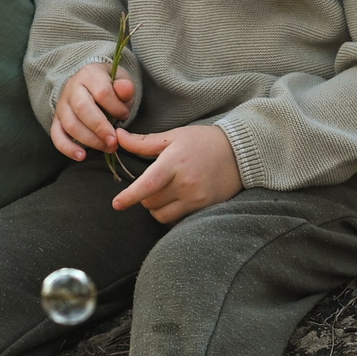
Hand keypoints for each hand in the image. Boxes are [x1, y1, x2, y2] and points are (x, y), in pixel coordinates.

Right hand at [51, 62, 137, 161]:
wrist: (89, 84)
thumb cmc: (109, 85)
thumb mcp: (120, 80)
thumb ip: (125, 86)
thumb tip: (125, 89)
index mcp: (89, 75)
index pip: (102, 92)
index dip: (116, 108)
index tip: (125, 115)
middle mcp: (72, 88)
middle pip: (82, 109)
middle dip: (100, 128)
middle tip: (115, 141)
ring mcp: (62, 105)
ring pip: (70, 124)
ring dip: (90, 140)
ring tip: (107, 148)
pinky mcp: (56, 120)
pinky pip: (56, 135)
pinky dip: (67, 148)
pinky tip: (81, 156)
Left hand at [109, 124, 241, 224]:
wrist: (240, 152)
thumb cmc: (203, 141)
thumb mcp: (174, 136)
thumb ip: (144, 142)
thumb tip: (117, 136)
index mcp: (174, 162)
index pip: (147, 184)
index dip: (130, 196)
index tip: (117, 204)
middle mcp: (185, 183)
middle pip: (151, 202)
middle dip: (144, 197)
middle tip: (153, 184)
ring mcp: (196, 198)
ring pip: (162, 215)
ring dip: (157, 207)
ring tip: (165, 193)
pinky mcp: (205, 207)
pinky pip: (178, 219)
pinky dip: (172, 212)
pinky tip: (177, 199)